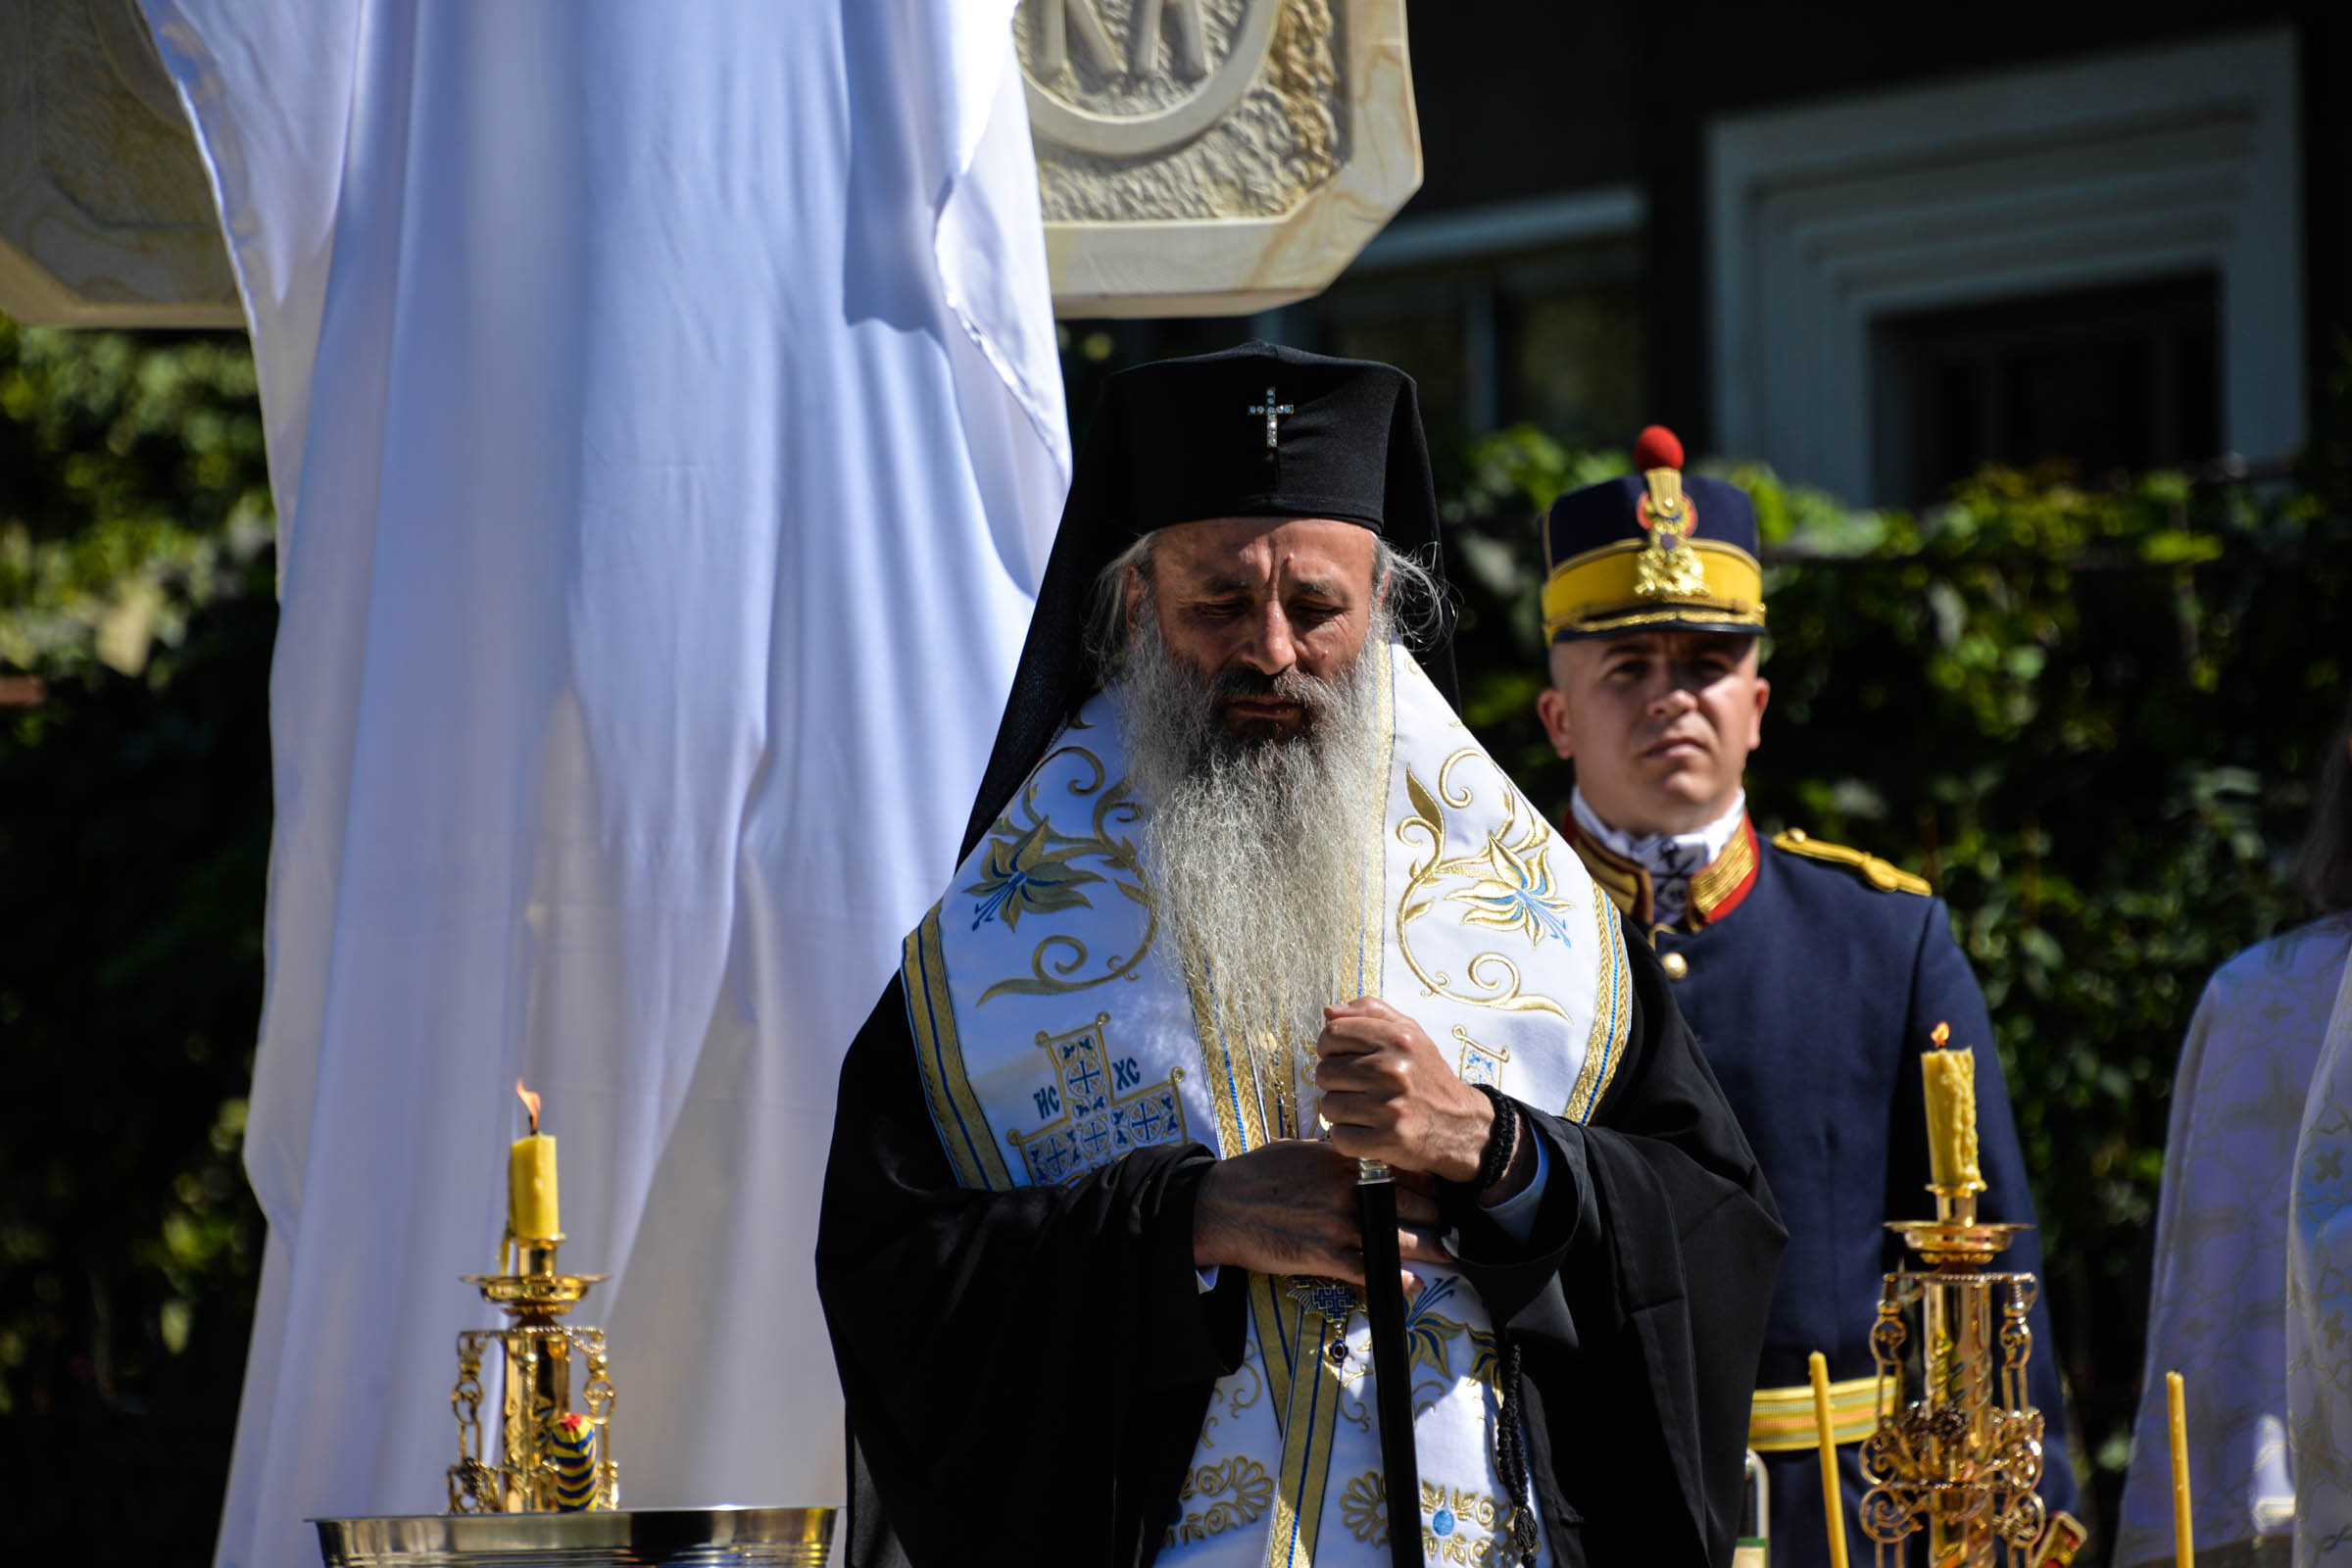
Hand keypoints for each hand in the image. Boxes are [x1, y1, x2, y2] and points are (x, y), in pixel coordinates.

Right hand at [1192, 1139, 1449, 1287]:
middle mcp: (1346, 1190)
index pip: (1400, 1168)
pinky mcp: (1323, 1255)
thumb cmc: (1255, 1176)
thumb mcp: (1296, 1151)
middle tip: (1456, 1225)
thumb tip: (1353, 1155)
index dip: (1428, 1181)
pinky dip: (1395, 1279)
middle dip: (1438, 1216)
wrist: (1220, 1206)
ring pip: (1397, 1237)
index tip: (1443, 1190)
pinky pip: (1369, 1270)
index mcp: (1342, 1161)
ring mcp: (1337, 1224)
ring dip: (1429, 1249)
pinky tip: (1414, 1284)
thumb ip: (1332, 1156)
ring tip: (1450, 1256)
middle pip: (1409, 1203)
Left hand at [1313, 997, 1494, 1183]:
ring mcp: (1391, 1107)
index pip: (1332, 1034)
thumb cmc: (1426, 1075)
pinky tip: (1366, 1130)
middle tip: (1358, 1088)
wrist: (1460, 1125)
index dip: (1328, 1047)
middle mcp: (1394, 1070)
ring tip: (1364, 1109)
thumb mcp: (1409, 1033)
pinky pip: (1339, 1137)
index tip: (1341, 1057)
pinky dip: (1347, 1137)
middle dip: (1335, 1082)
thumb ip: (1371, 1012)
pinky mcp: (1388, 1140)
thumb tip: (1328, 1012)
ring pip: (1329, 1106)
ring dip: (1340, 1111)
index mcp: (1398, 1039)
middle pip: (1325, 1072)